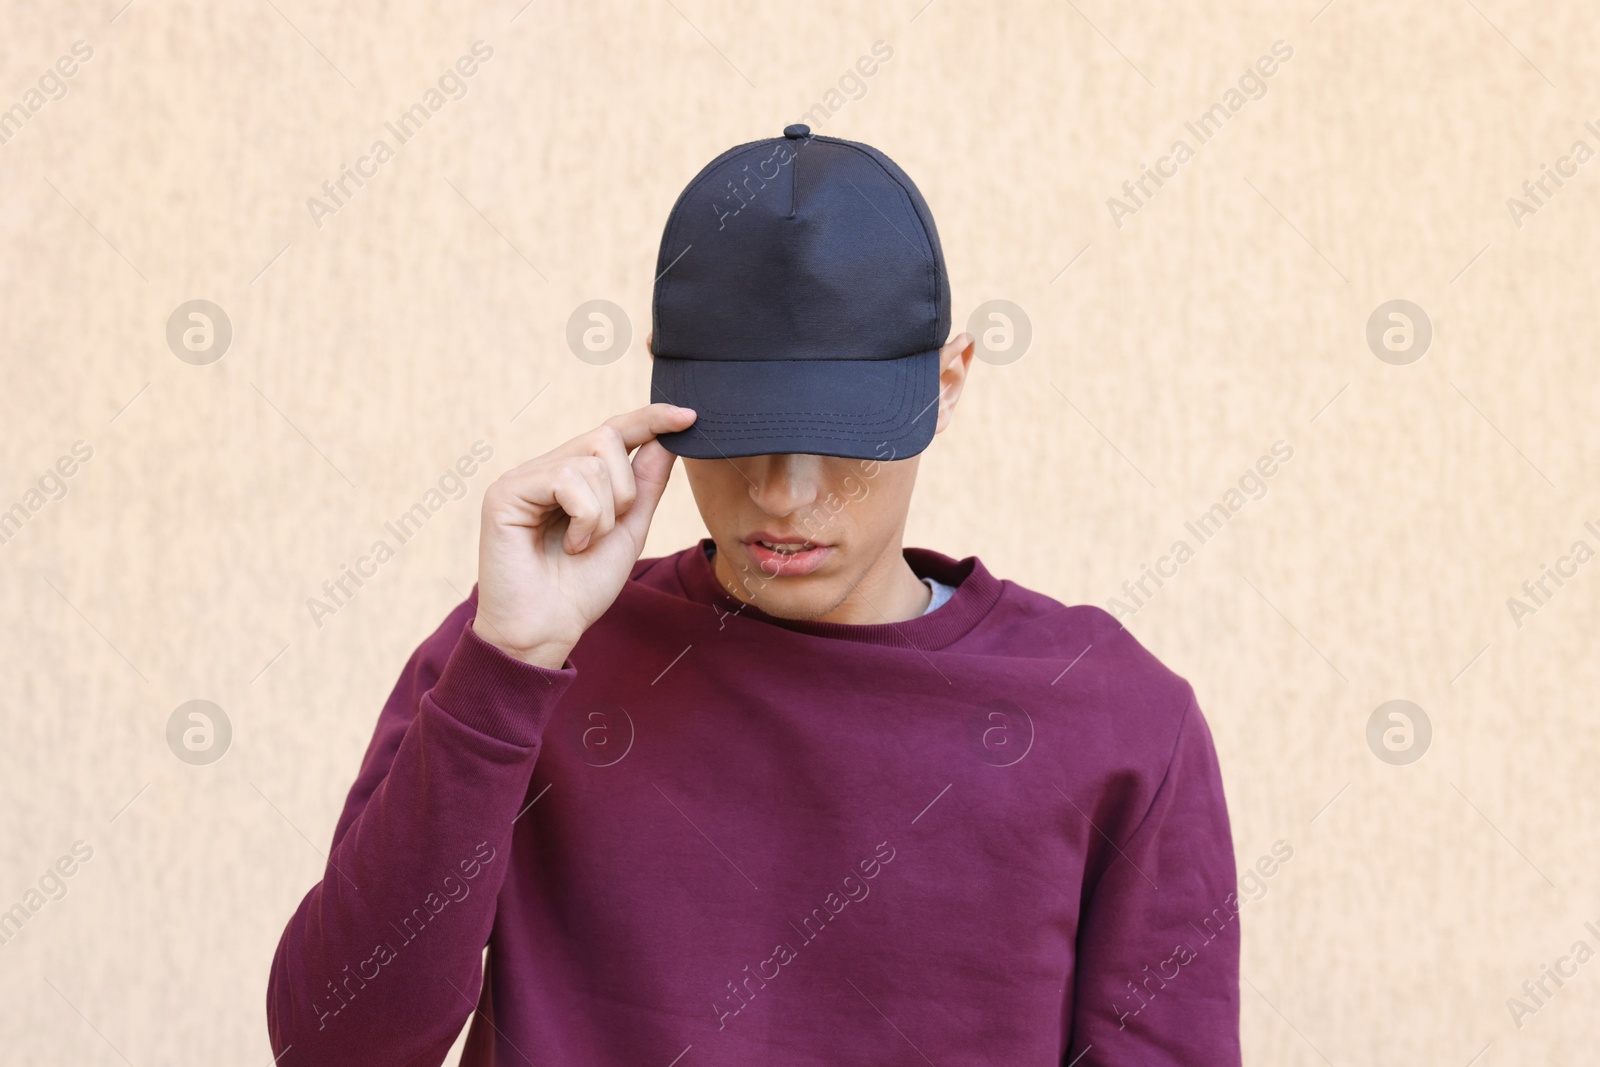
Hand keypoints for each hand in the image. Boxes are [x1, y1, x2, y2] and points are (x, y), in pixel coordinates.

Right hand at [471, 403, 696, 666]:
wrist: (547, 630)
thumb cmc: (581, 588)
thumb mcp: (628, 530)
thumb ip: (646, 485)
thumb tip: (667, 439)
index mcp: (571, 477)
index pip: (613, 432)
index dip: (650, 419)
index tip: (689, 416)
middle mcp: (545, 469)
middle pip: (606, 438)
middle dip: (625, 489)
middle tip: (605, 532)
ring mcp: (523, 478)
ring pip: (591, 462)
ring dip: (604, 513)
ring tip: (582, 545)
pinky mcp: (505, 492)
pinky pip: (566, 478)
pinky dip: (584, 517)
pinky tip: (570, 545)